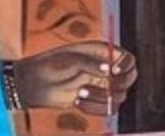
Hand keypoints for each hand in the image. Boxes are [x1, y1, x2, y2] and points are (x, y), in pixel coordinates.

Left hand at [13, 40, 136, 114]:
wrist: (34, 84)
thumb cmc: (52, 65)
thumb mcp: (71, 60)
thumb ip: (92, 64)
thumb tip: (110, 70)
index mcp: (105, 54)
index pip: (128, 59)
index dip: (126, 65)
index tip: (114, 71)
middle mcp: (108, 70)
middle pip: (130, 78)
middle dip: (119, 84)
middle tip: (106, 87)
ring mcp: (103, 87)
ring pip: (119, 97)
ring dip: (101, 98)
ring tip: (80, 93)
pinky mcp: (96, 102)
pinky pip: (107, 110)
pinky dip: (94, 108)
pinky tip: (77, 102)